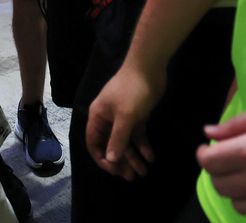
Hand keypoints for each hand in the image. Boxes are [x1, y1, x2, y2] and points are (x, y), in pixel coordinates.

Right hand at [86, 63, 164, 179]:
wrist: (149, 67)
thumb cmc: (132, 90)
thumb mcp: (125, 117)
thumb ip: (117, 139)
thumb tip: (111, 159)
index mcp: (98, 117)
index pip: (94, 143)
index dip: (103, 158)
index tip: (115, 171)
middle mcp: (108, 119)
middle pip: (111, 145)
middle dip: (121, 161)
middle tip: (132, 177)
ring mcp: (123, 117)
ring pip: (125, 142)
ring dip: (133, 157)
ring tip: (144, 172)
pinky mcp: (137, 115)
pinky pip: (137, 134)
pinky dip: (143, 146)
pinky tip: (151, 157)